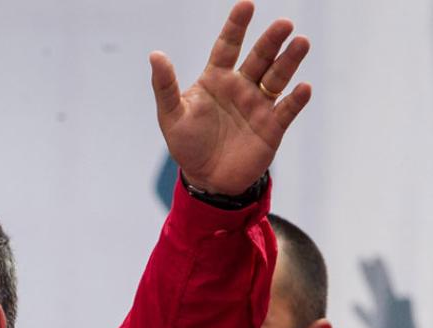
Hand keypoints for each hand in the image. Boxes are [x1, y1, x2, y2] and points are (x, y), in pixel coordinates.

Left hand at [150, 1, 311, 194]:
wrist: (206, 179)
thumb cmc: (187, 144)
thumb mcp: (171, 115)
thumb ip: (165, 85)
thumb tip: (155, 54)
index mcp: (215, 79)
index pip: (227, 46)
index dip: (236, 26)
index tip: (246, 4)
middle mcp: (240, 87)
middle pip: (259, 58)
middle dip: (271, 41)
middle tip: (283, 24)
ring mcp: (258, 105)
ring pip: (277, 77)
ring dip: (289, 61)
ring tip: (300, 42)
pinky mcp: (272, 127)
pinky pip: (287, 109)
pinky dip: (296, 99)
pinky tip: (302, 88)